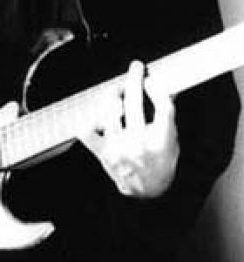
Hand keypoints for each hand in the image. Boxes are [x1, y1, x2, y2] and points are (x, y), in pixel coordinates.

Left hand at [82, 61, 179, 197]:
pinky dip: (91, 120)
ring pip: (110, 111)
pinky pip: (88, 131)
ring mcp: (119, 149)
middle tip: (135, 68)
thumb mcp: (174, 140)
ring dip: (114, 95)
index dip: (156, 88)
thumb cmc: (161, 163)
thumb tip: (159, 84)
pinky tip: (99, 115)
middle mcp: (140, 144)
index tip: (151, 77)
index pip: (162, 106)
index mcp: (162, 141)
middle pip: (134, 103)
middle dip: (134, 80)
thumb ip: (166, 113)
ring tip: (118, 92)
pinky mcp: (103, 154)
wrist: (149, 193)